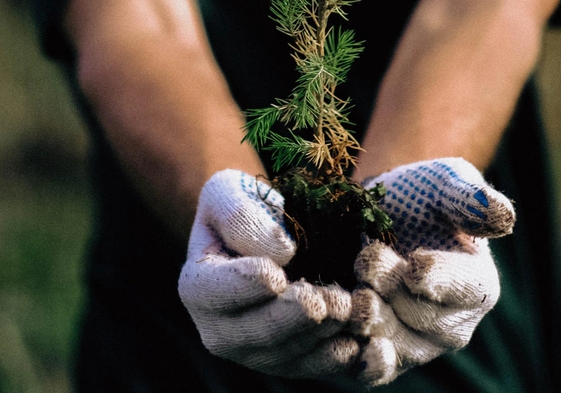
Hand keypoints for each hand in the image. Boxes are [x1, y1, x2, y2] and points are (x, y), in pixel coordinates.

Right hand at [178, 169, 358, 377]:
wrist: (260, 232)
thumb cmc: (240, 205)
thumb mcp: (228, 191)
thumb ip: (240, 214)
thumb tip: (282, 252)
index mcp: (197, 287)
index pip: (218, 293)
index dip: (250, 286)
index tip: (279, 274)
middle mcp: (219, 330)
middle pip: (256, 335)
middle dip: (297, 319)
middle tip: (332, 300)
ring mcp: (253, 350)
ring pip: (288, 357)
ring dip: (324, 337)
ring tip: (354, 310)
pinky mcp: (287, 359)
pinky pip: (312, 368)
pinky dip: (339, 359)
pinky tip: (363, 341)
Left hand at [350, 157, 514, 385]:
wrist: (381, 213)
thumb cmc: (422, 194)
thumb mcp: (446, 183)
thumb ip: (469, 198)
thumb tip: (503, 217)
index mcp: (477, 285)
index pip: (462, 291)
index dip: (436, 280)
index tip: (413, 263)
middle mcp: (452, 325)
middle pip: (420, 319)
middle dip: (389, 288)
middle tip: (365, 258)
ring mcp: (417, 345)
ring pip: (392, 346)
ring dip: (366, 319)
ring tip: (351, 289)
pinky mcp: (380, 354)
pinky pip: (369, 370)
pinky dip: (353, 358)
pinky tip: (338, 342)